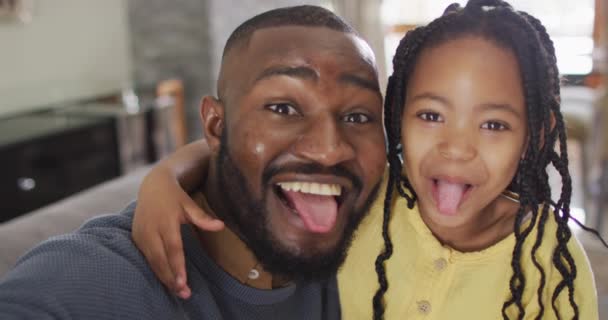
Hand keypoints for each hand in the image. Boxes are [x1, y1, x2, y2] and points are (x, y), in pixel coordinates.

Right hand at [132, 168, 223, 298]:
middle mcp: (151, 229)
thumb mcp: (189, 204)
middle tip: (184, 293)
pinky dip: (156, 270)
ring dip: (163, 277)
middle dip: (170, 278)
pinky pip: (146, 258)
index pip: (172, 247)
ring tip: (178, 291)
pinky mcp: (136, 237)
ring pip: (152, 261)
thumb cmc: (175, 197)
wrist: (152, 186)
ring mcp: (141, 234)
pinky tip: (167, 280)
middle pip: (160, 258)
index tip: (183, 282)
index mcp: (166, 220)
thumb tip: (220, 226)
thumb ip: (202, 218)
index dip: (177, 266)